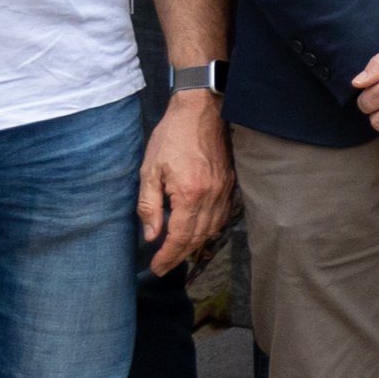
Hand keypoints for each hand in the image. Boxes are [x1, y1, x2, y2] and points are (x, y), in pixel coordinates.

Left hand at [138, 92, 232, 273]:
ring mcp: (224, 190)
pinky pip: (222, 216)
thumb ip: (149, 206)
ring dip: (195, 245)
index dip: (167, 256)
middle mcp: (211, 196)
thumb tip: (151, 235)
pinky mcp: (229, 183)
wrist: (200, 111)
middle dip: (179, 256)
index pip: (180, 236)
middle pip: (197, 238)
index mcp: (190, 193)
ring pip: (212, 230)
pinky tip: (197, 230)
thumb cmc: (171, 136)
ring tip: (178, 252)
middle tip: (164, 265)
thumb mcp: (149, 170)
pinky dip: (209, 229)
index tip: (156, 266)